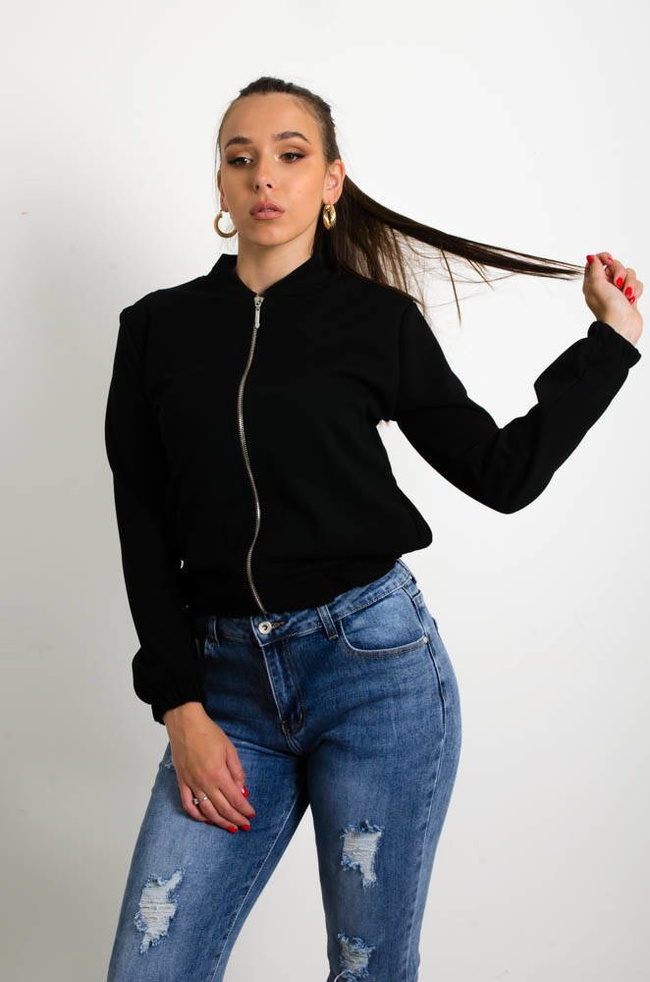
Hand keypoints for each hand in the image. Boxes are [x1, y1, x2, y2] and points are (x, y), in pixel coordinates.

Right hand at [163, 703, 255, 831]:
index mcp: (218, 774)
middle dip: (236, 819)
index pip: (235, 799)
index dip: (244, 809)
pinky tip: (206, 819)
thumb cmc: (208, 733)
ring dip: (220, 822)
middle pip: (223, 808)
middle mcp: (204, 783)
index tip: (251, 815)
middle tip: (244, 826)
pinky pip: (188, 805)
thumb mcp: (230, 749)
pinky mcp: (182, 782)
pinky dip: (197, 815)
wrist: (185, 724)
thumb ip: (237, 771)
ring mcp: (191, 784)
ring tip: (230, 827)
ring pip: (207, 811)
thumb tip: (242, 790)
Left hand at [583, 251, 642, 345]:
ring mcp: (618, 291)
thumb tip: (591, 256)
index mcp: (593, 282)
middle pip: (615, 265)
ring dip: (629, 283)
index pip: (597, 261)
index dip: (604, 258)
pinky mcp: (630, 295)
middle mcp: (605, 285)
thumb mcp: (596, 284)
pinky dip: (636, 290)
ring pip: (629, 273)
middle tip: (617, 284)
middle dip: (620, 272)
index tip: (609, 261)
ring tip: (626, 295)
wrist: (622, 326)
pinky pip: (637, 283)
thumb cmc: (608, 308)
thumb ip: (594, 268)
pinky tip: (631, 299)